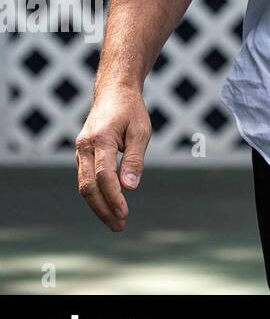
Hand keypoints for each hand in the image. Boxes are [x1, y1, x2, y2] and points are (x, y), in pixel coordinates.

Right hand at [75, 84, 150, 231]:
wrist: (114, 92)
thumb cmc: (131, 111)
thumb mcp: (141, 131)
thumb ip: (134, 159)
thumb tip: (129, 188)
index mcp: (99, 140)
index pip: (104, 176)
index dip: (113, 197)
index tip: (125, 213)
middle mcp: (84, 147)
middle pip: (88, 187)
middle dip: (103, 209)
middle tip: (120, 226)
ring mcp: (79, 152)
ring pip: (84, 186)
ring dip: (98, 206)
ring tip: (116, 222)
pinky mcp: (81, 155)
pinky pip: (85, 179)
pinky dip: (95, 195)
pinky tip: (108, 206)